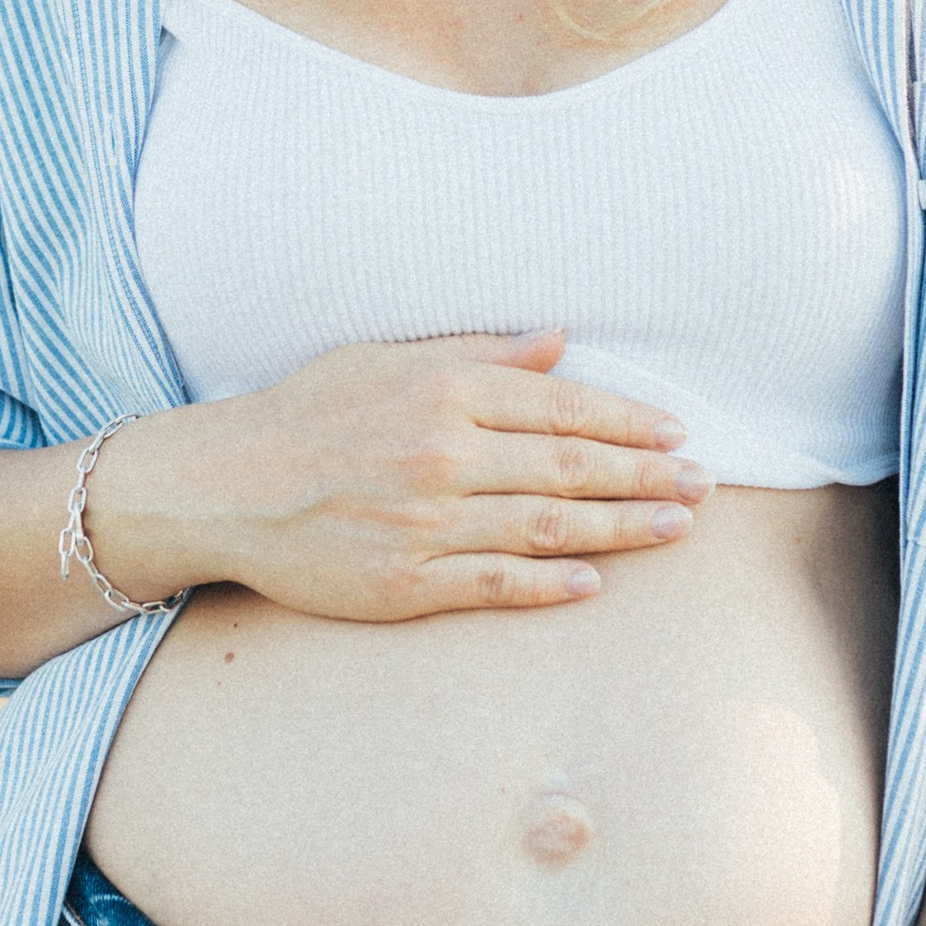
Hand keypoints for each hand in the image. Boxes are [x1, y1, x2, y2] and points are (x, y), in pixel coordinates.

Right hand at [90, 331, 710, 621]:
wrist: (221, 487)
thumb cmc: (306, 413)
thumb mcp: (386, 359)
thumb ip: (477, 353)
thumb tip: (557, 338)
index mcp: (443, 392)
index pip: (562, 407)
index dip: (628, 421)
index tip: (677, 433)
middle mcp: (443, 456)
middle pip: (570, 469)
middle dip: (646, 476)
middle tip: (704, 484)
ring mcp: (426, 524)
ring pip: (547, 528)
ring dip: (622, 529)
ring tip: (678, 528)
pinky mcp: (403, 583)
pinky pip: (493, 585)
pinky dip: (548, 586)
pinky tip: (595, 584)